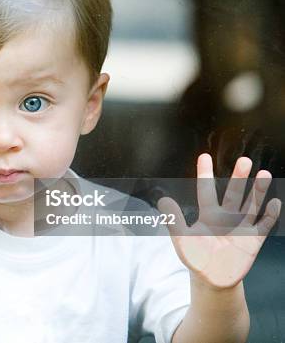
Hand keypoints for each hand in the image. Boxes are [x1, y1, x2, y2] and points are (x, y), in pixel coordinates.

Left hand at [157, 153, 280, 289]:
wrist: (212, 279)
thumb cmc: (196, 258)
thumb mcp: (182, 240)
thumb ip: (174, 220)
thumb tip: (163, 200)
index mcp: (208, 215)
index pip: (206, 190)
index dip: (205, 174)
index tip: (204, 156)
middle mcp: (226, 217)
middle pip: (234, 193)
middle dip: (239, 177)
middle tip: (244, 160)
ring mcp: (241, 227)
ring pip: (251, 204)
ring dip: (258, 191)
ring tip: (264, 174)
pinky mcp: (253, 240)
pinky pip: (264, 225)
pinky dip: (270, 215)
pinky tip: (274, 203)